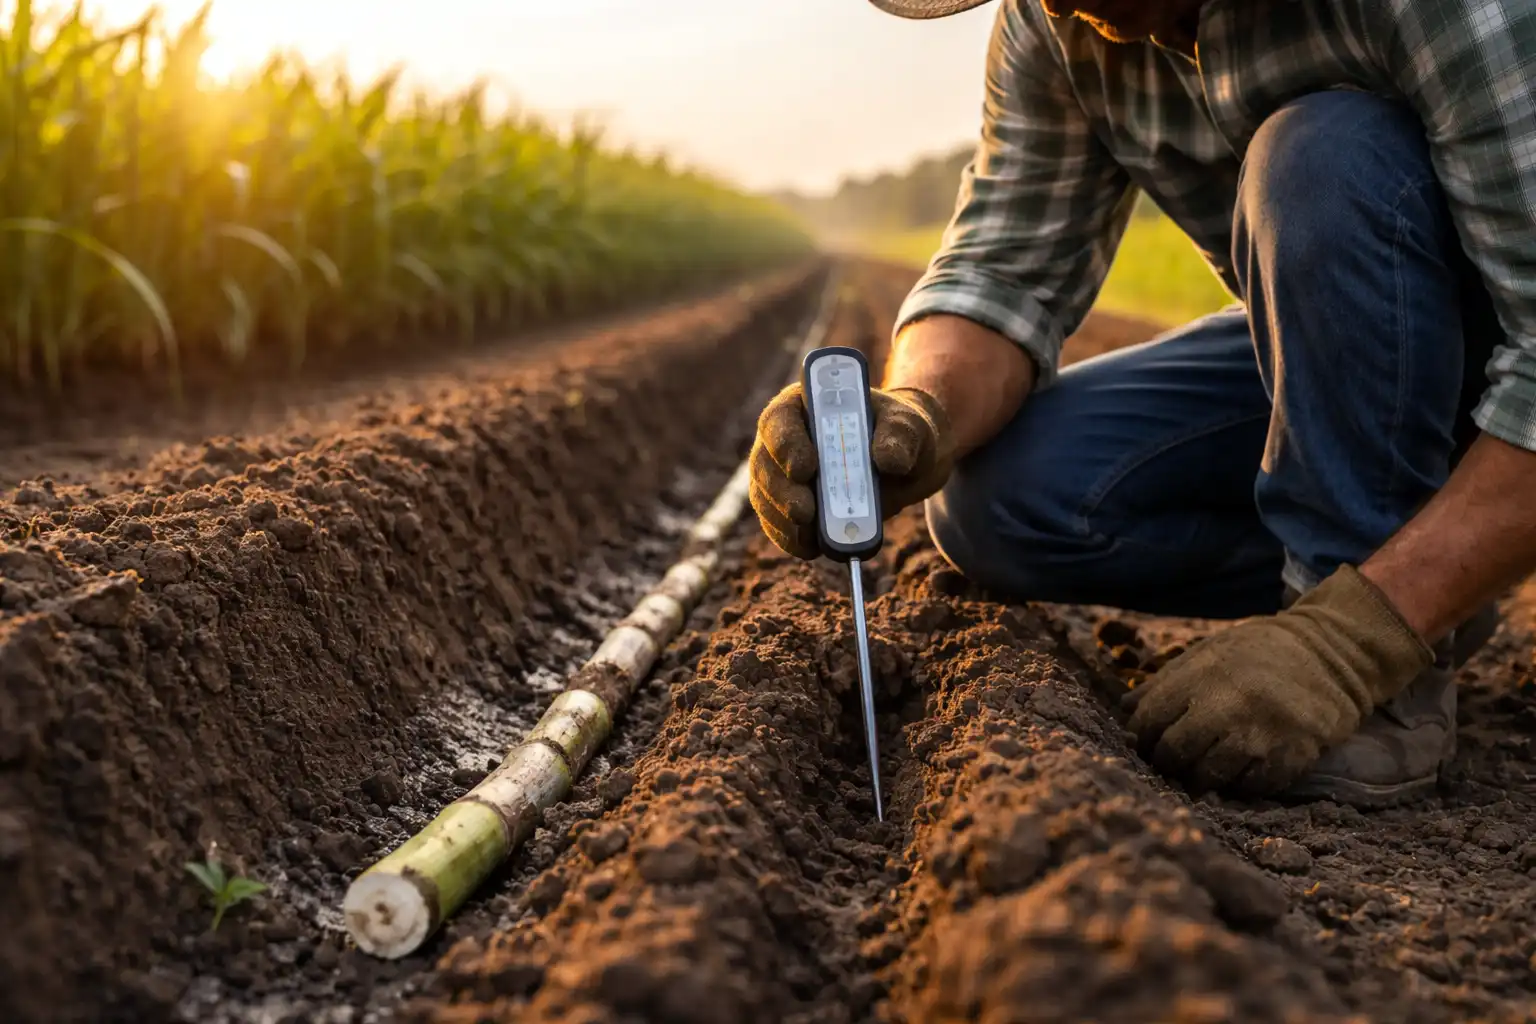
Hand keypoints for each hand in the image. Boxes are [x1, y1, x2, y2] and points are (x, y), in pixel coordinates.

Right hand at [748, 382, 953, 557]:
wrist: (904, 462)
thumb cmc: (900, 433)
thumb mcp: (909, 426)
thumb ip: (900, 435)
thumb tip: (887, 460)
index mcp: (805, 405)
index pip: (780, 418)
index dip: (786, 444)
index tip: (806, 468)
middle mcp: (783, 439)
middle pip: (765, 463)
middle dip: (782, 492)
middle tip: (805, 513)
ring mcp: (780, 474)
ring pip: (765, 497)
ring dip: (782, 520)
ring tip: (810, 537)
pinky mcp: (787, 506)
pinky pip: (777, 524)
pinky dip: (790, 539)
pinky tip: (810, 547)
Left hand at [1123, 565, 1432, 795]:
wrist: (1333, 651)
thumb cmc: (1260, 651)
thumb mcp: (1208, 652)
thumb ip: (1165, 681)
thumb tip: (1124, 711)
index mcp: (1201, 675)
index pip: (1148, 720)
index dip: (1140, 738)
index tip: (1145, 743)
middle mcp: (1227, 705)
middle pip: (1174, 753)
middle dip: (1167, 763)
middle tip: (1173, 763)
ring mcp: (1261, 732)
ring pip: (1210, 776)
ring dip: (1202, 778)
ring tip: (1204, 769)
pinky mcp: (1293, 754)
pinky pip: (1253, 787)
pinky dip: (1242, 784)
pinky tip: (1242, 769)